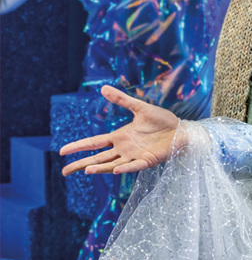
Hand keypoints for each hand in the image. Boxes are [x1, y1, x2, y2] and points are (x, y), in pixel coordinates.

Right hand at [60, 85, 182, 175]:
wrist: (181, 130)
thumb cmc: (162, 121)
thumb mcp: (140, 107)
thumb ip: (122, 100)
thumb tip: (103, 88)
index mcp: (120, 137)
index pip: (94, 142)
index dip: (79, 146)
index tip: (62, 151)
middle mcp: (124, 148)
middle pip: (98, 158)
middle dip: (81, 164)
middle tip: (64, 172)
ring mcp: (135, 156)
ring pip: (112, 164)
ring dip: (100, 167)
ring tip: (86, 170)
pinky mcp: (148, 160)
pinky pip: (134, 166)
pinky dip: (125, 168)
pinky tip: (115, 170)